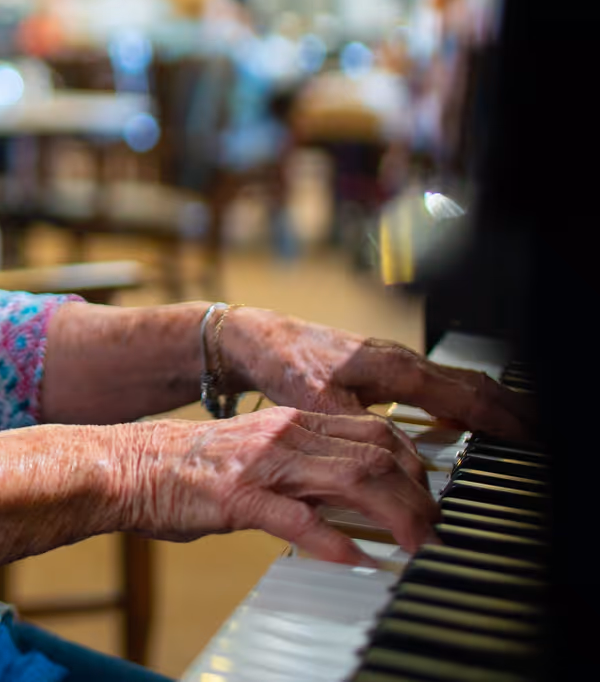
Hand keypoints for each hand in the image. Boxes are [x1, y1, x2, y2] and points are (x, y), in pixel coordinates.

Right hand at [117, 406, 438, 565]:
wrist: (124, 464)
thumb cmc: (184, 467)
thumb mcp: (253, 452)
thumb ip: (298, 465)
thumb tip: (347, 495)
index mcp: (289, 421)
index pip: (375, 429)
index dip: (415, 462)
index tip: (431, 493)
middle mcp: (283, 434)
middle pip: (377, 452)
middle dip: (420, 493)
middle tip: (436, 529)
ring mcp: (262, 464)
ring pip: (353, 478)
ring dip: (397, 515)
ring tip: (417, 544)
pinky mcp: (239, 497)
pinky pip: (299, 520)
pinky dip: (337, 542)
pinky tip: (359, 559)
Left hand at [223, 309, 533, 441]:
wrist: (252, 338)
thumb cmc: (282, 362)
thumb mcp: (317, 402)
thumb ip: (359, 429)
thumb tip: (399, 456)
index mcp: (393, 368)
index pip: (466, 394)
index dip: (502, 418)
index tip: (532, 438)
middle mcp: (400, 361)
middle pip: (472, 385)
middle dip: (510, 409)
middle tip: (541, 437)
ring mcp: (392, 362)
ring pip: (456, 382)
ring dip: (489, 405)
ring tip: (518, 429)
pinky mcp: (380, 368)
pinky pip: (436, 384)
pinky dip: (462, 400)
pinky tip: (465, 417)